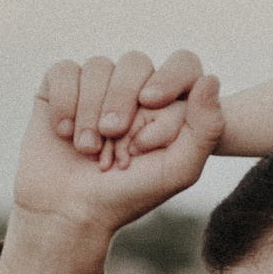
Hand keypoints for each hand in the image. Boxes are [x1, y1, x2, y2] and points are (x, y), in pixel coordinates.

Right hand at [0, 66, 224, 273]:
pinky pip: (66, 71)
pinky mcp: (61, 87)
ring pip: (99, 67)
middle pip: (136, 63)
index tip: (151, 101)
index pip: (183, 64)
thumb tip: (211, 79)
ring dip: (91, 111)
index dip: (170, 77)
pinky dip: (65, 102)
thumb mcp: (178, 170)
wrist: (71, 210)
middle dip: (122, 100)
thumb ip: (206, 129)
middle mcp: (135, 87)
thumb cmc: (129, 194)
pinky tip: (65, 133)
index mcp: (170, 103)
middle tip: (112, 135)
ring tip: (87, 148)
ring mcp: (98, 85)